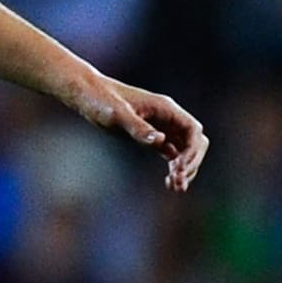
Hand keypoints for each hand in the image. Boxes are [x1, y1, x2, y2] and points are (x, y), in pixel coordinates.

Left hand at [74, 72, 208, 192]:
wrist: (87, 95)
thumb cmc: (101, 100)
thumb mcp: (117, 115)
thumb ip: (138, 128)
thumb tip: (160, 140)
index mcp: (165, 108)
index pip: (193, 130)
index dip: (192, 151)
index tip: (179, 168)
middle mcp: (167, 118)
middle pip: (194, 142)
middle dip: (191, 163)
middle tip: (178, 183)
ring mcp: (161, 127)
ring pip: (184, 150)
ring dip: (185, 169)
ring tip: (175, 187)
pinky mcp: (150, 137)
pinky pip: (172, 153)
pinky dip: (174, 168)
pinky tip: (169, 182)